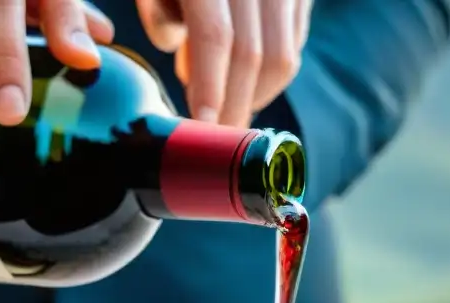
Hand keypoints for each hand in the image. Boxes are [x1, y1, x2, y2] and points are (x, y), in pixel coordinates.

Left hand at [135, 0, 312, 127]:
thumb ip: (155, 4)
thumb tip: (175, 45)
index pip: (216, 36)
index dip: (210, 87)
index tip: (201, 126)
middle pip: (254, 55)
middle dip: (234, 106)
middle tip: (216, 142)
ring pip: (282, 56)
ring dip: (255, 96)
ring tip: (226, 111)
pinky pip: (294, 43)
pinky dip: (271, 74)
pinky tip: (245, 81)